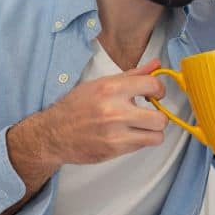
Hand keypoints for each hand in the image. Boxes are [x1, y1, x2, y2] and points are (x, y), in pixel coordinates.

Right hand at [8, 59, 168, 185]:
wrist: (53, 134)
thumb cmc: (75, 107)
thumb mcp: (101, 84)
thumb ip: (132, 75)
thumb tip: (156, 64)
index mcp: (111, 89)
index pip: (152, 85)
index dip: (159, 89)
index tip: (156, 93)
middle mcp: (114, 111)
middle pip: (160, 118)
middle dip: (160, 115)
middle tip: (151, 113)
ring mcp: (115, 134)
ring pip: (156, 136)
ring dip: (153, 132)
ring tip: (142, 127)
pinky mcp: (114, 150)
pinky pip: (141, 146)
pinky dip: (139, 141)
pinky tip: (127, 134)